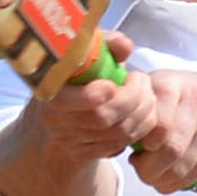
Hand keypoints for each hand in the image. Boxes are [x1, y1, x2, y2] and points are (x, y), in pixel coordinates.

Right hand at [15, 34, 161, 166]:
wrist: (66, 100)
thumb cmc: (80, 68)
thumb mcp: (88, 49)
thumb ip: (107, 42)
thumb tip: (125, 46)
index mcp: (48, 89)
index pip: (66, 101)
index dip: (91, 96)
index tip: (112, 84)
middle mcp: (53, 119)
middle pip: (101, 118)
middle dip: (133, 99)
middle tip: (143, 81)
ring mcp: (68, 140)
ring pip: (116, 134)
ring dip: (142, 114)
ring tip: (148, 96)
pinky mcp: (83, 153)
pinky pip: (118, 146)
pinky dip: (137, 131)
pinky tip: (141, 115)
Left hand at [125, 71, 196, 194]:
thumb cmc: (177, 97)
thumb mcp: (153, 90)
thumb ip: (134, 109)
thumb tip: (117, 139)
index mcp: (171, 86)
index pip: (155, 124)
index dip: (142, 144)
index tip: (136, 147)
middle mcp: (196, 102)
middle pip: (170, 149)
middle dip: (148, 168)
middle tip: (140, 167)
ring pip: (181, 167)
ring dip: (161, 178)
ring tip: (152, 173)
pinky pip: (194, 174)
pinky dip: (176, 182)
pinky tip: (169, 175)